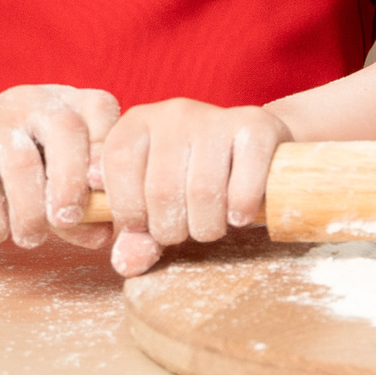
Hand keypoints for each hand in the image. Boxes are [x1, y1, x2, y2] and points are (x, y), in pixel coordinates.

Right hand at [0, 84, 120, 250]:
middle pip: (65, 129)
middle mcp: (28, 102)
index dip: (107, 149)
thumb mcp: (50, 178)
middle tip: (67, 220)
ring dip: (32, 214)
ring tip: (31, 236)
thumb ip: (81, 204)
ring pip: (22, 165)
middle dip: (72, 184)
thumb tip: (105, 234)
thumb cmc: (10, 171)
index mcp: (61, 102)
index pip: (100, 107)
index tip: (102, 190)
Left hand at [95, 99, 293, 276]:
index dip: (130, 209)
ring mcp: (216, 116)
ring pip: (203, 190)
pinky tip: (239, 214)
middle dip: (173, 229)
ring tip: (212, 224)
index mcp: (137, 123)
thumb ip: (136, 239)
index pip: (118, 163)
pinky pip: (245, 181)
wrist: (250, 153)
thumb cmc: (191, 183)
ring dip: (207, 226)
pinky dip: (242, 209)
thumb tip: (127, 262)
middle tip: (186, 231)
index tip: (146, 225)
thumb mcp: (155, 209)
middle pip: (162, 188)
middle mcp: (173, 112)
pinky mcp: (257, 124)